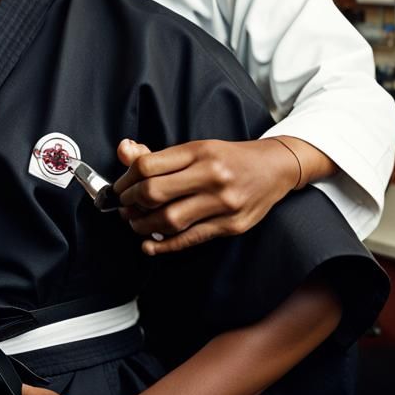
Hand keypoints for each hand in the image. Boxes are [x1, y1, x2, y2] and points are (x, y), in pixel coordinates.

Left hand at [112, 138, 300, 254]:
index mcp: (199, 152)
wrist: (274, 168)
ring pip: (170, 220)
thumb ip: (157, 154)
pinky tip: (150, 246)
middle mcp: (211, 176)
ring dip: (144, 226)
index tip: (120, 187)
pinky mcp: (231, 226)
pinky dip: (165, 246)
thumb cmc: (228, 158)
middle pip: (155, 192)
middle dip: (131, 203)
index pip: (148, 166)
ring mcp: (223, 203)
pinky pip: (191, 239)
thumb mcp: (195, 148)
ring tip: (136, 224)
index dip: (125, 179)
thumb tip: (123, 150)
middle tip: (124, 207)